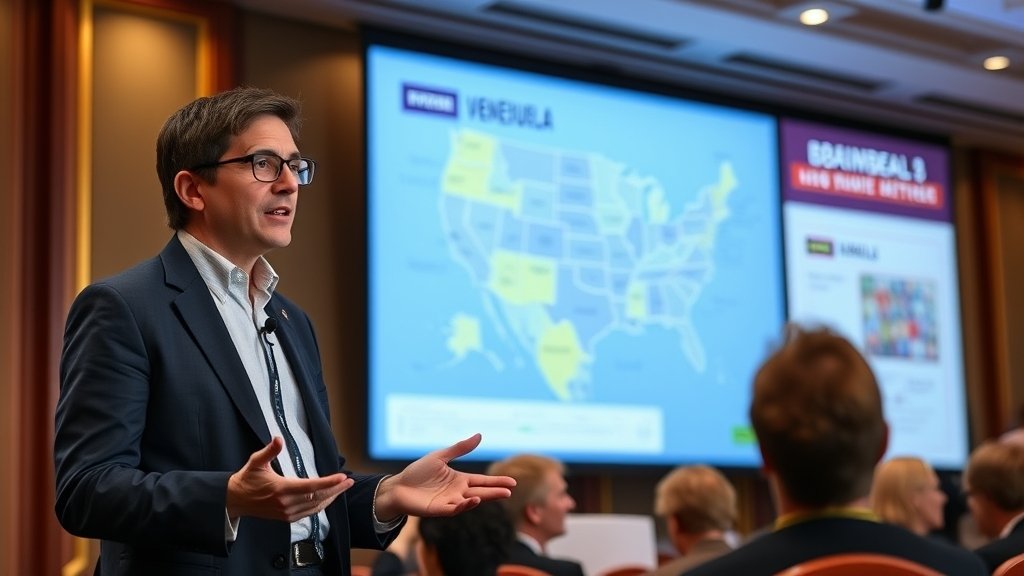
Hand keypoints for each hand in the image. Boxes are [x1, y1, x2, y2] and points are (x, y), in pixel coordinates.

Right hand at [226, 437, 353, 521]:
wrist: (236, 500)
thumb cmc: (247, 479)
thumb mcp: (256, 462)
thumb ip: (269, 451)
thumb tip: (278, 438)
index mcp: (281, 489)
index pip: (311, 486)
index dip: (329, 482)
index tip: (342, 477)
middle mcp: (286, 503)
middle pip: (318, 497)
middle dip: (336, 489)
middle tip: (349, 481)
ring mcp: (287, 512)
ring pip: (315, 506)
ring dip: (331, 497)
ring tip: (342, 488)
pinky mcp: (287, 517)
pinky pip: (309, 513)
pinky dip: (321, 505)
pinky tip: (328, 498)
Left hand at [373, 433, 515, 520]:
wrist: (398, 486)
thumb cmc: (417, 472)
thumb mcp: (440, 456)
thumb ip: (459, 448)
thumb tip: (479, 435)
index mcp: (459, 480)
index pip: (482, 481)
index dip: (496, 482)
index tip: (512, 482)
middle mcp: (457, 492)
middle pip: (481, 491)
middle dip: (496, 492)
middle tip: (510, 491)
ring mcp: (450, 502)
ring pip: (471, 501)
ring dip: (485, 498)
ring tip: (500, 494)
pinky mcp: (440, 509)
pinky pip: (456, 509)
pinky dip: (466, 505)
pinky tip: (475, 499)